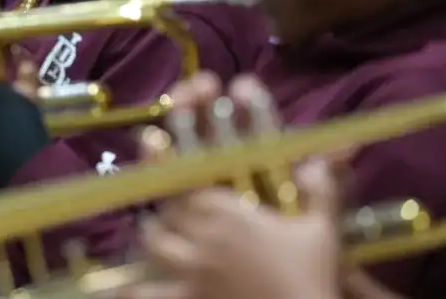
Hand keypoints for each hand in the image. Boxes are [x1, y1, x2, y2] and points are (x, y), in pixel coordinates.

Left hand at [124, 77, 345, 298]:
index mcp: (230, 213)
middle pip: (168, 209)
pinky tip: (125, 289)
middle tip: (173, 210)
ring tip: (158, 238)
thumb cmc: (311, 276)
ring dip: (153, 237)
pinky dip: (135, 291)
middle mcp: (203, 236)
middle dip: (167, 207)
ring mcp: (191, 269)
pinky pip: (150, 293)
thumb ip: (318, 190)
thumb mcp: (321, 230)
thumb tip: (317, 161)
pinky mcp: (188, 298)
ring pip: (153, 243)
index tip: (172, 170)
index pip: (189, 183)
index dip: (179, 177)